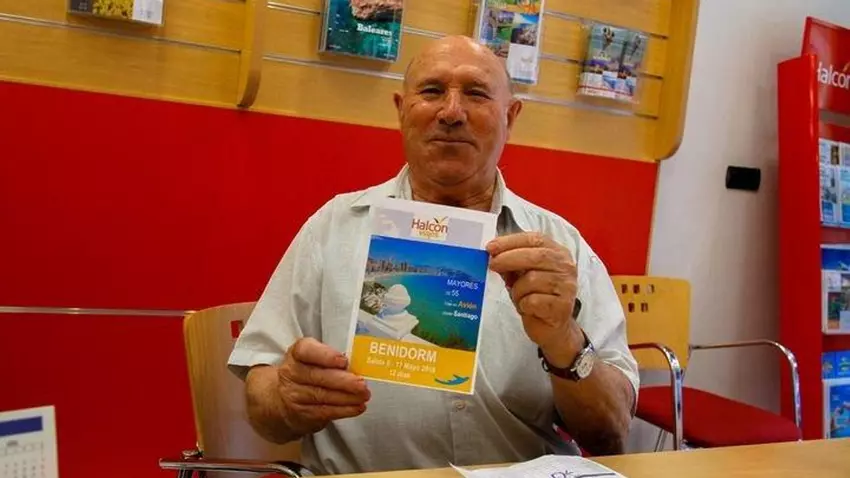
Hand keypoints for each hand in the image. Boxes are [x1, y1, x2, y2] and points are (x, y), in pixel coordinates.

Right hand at [277, 338, 370, 434]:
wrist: (285, 398)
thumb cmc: (308, 372)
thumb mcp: (315, 359)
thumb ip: (332, 358)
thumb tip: (358, 365)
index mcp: (297, 353)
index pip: (306, 350)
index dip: (325, 355)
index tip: (343, 361)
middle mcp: (292, 373)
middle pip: (318, 376)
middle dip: (343, 381)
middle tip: (362, 384)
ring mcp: (295, 394)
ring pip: (323, 396)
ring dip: (347, 397)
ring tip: (364, 395)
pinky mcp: (302, 412)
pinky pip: (324, 411)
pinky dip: (344, 410)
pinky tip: (357, 407)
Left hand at [487, 232, 582, 366]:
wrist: (552, 328)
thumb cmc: (536, 297)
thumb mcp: (522, 275)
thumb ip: (511, 262)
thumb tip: (492, 252)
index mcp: (558, 253)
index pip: (535, 239)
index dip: (511, 241)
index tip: (491, 247)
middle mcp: (566, 267)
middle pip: (536, 256)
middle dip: (509, 258)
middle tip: (492, 264)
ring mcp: (567, 286)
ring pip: (531, 280)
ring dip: (517, 290)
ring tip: (518, 297)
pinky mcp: (562, 307)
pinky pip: (532, 300)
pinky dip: (523, 304)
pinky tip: (527, 308)